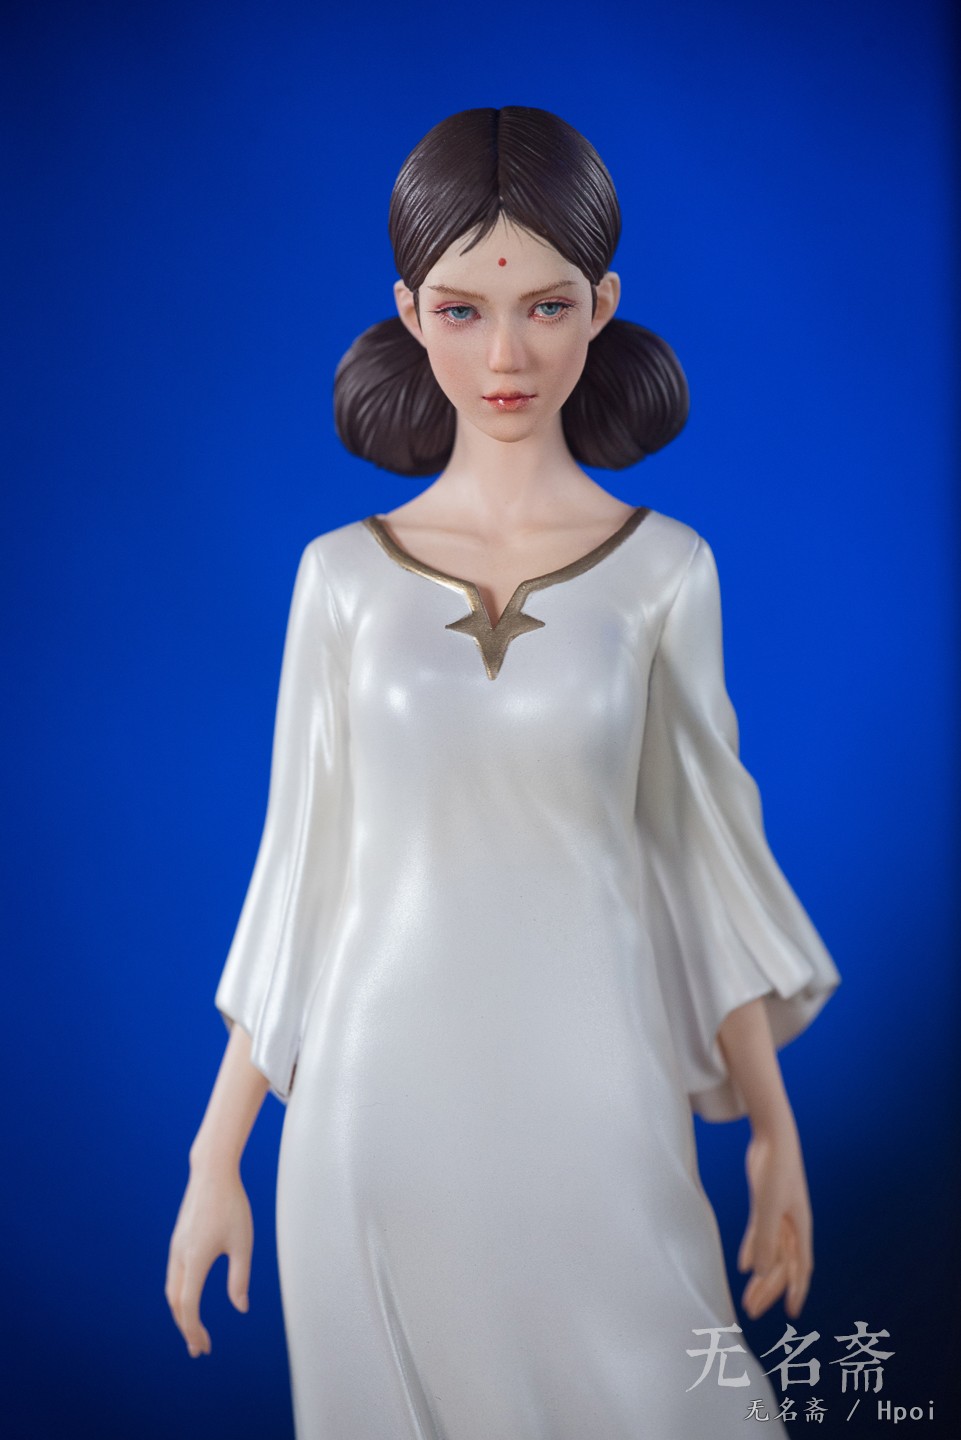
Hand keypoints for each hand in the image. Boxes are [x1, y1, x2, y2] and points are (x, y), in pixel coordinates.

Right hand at [165, 1162, 252, 1356]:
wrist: (212, 1173)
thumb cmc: (232, 1206)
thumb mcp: (243, 1243)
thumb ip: (240, 1278)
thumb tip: (241, 1308)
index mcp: (194, 1260)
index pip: (188, 1306)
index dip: (194, 1330)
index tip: (204, 1348)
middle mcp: (179, 1257)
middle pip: (176, 1303)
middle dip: (186, 1327)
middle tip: (199, 1348)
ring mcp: (176, 1247)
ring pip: (172, 1289)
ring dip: (182, 1312)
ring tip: (194, 1327)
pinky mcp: (179, 1239)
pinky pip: (174, 1275)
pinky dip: (180, 1294)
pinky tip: (192, 1296)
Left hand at [737, 1128, 812, 1320]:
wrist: (773, 1138)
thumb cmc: (776, 1171)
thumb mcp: (768, 1208)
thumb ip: (766, 1241)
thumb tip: (761, 1274)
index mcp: (800, 1229)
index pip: (800, 1268)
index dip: (797, 1291)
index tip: (792, 1314)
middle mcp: (792, 1226)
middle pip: (783, 1266)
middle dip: (769, 1290)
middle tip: (753, 1311)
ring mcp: (779, 1216)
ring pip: (771, 1254)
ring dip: (760, 1276)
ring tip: (748, 1297)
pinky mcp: (765, 1206)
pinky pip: (760, 1236)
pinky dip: (753, 1251)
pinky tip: (744, 1266)